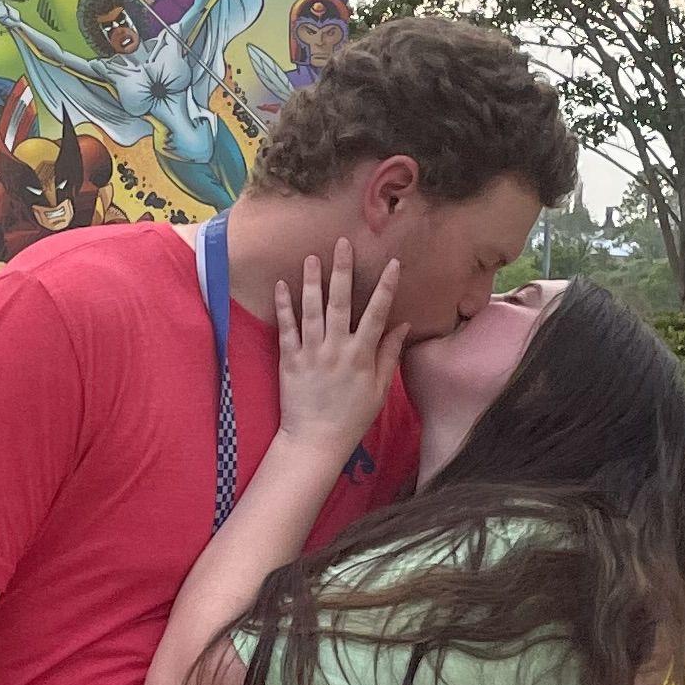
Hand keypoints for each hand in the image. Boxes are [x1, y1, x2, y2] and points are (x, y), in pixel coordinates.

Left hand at [273, 247, 403, 452]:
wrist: (316, 441)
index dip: (385, 287)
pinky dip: (283, 306)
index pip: (376, 314)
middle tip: (342, 244)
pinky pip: (286, 329)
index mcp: (362, 356)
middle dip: (342, 271)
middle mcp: (337, 349)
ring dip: (311, 281)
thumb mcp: (379, 390)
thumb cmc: (352, 417)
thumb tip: (403, 325)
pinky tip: (282, 285)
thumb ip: (389, 355)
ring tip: (312, 256)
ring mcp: (311, 353)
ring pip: (311, 310)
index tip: (392, 263)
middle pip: (340, 303)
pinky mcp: (289, 360)